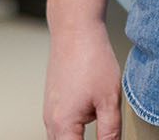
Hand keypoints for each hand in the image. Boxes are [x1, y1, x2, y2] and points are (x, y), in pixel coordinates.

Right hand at [43, 22, 122, 139]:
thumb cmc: (92, 60)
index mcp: (64, 125)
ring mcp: (49, 111)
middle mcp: (50, 121)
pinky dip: (71, 135)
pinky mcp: (52, 102)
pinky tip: (87, 127)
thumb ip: (110, 132)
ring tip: (98, 134)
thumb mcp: (109, 100)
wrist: (74, 30)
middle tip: (104, 138)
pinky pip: (58, 129)